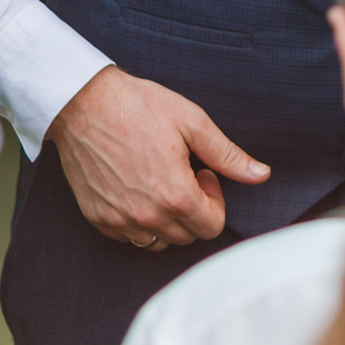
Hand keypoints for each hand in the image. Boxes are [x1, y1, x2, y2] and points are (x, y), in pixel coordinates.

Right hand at [48, 67, 269, 249]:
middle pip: (188, 236)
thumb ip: (228, 156)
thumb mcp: (193, 123)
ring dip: (168, 220)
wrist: (83, 102)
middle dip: (195, 210)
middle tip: (184, 174)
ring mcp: (118, 220)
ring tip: (162, 184)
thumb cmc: (139, 107)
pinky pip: (129, 237)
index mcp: (175, 196)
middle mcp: (146, 216)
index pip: (212, 227)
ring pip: (158, 242)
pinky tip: (138, 190)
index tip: (203, 173)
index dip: (215, 200)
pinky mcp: (97, 218)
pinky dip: (140, 223)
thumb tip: (261, 175)